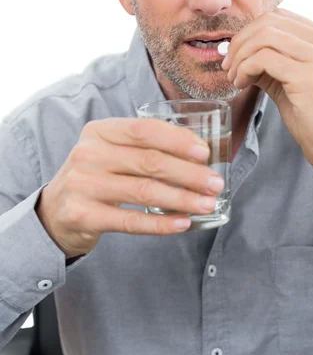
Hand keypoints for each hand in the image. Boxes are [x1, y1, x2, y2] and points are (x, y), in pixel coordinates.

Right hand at [35, 118, 223, 257]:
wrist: (54, 211)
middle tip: (215, 183)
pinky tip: (183, 223)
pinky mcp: (84, 215)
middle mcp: (89, 154)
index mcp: (100, 131)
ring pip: (144, 191)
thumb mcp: (111, 151)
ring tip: (207, 204)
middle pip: (149, 161)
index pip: (144, 130)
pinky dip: (161, 224)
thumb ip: (144, 147)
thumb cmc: (96, 176)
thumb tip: (199, 152)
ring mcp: (83, 185)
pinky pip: (131, 221)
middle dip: (188, 173)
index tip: (205, 153)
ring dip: (182, 199)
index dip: (178, 140)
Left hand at [221, 8, 312, 192]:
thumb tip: (236, 52)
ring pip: (263, 36)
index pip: (277, 16)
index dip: (249, 32)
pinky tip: (242, 85)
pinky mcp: (309, 77)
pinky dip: (245, 69)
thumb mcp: (293, 81)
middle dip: (240, 42)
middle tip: (228, 67)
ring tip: (236, 78)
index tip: (235, 56)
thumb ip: (272, 61)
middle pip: (268, 22)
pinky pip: (263, 58)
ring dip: (240, 57)